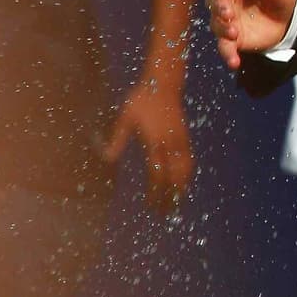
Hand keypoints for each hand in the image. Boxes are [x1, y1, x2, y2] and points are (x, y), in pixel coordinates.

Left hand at [103, 80, 192, 210]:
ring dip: (181, 188)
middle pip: (174, 177)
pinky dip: (187, 175)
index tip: (151, 205)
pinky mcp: (185, 136)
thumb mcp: (125, 118)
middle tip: (165, 212)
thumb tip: (107, 158)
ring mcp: (180, 140)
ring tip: (176, 202)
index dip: (156, 192)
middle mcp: (170, 143)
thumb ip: (118, 139)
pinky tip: (183, 183)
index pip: (157, 174)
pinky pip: (189, 161)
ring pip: (185, 170)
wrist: (163, 83)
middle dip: (170, 196)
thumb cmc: (141, 99)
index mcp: (155, 141)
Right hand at [207, 0, 296, 70]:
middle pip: (213, 1)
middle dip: (219, 7)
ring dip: (222, 29)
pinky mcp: (232, 39)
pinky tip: (234, 62)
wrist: (285, 18)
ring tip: (234, 32)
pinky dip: (228, 54)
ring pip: (216, 24)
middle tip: (228, 12)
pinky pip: (225, 47)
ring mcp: (226, 20)